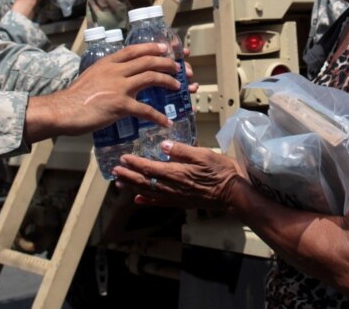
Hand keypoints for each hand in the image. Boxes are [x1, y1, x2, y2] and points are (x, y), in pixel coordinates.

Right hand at [24, 44, 181, 142]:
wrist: (63, 110)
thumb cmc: (75, 96)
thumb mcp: (91, 75)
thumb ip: (107, 73)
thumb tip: (119, 75)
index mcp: (108, 62)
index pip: (134, 50)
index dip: (153, 48)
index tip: (165, 48)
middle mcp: (116, 71)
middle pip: (148, 61)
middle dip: (167, 63)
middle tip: (179, 68)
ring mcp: (119, 87)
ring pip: (151, 78)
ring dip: (168, 82)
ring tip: (178, 87)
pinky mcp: (120, 105)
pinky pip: (146, 110)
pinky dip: (158, 116)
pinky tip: (166, 121)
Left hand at [115, 141, 243, 210]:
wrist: (233, 193)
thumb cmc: (221, 172)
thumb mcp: (204, 155)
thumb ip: (183, 150)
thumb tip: (164, 146)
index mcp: (177, 173)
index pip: (150, 168)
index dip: (135, 163)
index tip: (123, 158)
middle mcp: (173, 187)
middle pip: (145, 181)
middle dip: (128, 176)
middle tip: (115, 171)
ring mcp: (176, 196)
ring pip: (149, 192)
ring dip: (133, 187)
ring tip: (120, 184)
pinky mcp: (181, 202)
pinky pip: (160, 202)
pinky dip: (147, 201)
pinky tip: (138, 200)